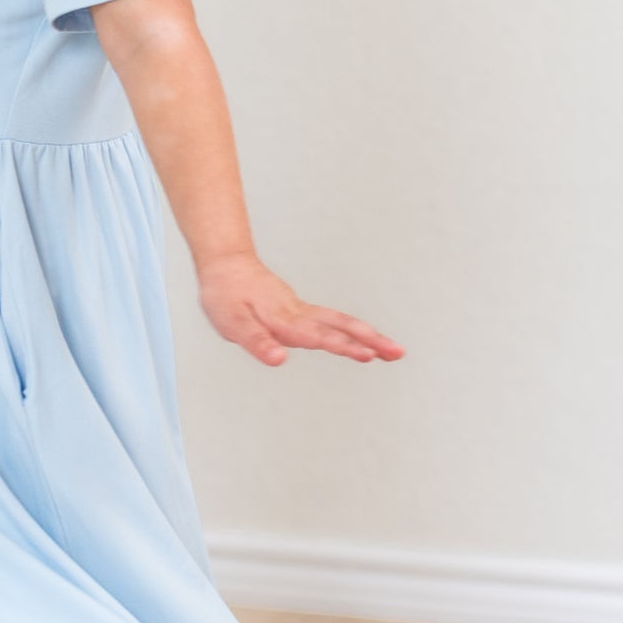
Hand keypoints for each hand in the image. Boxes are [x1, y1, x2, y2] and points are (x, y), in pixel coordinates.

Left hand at [196, 252, 404, 367]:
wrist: (225, 262)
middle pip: (341, 327)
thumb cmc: (225, 295)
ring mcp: (301, 310)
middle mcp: (298, 314)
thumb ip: (257, 342)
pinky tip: (363, 339)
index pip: (319, 336)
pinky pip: (331, 320)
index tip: (368, 355)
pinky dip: (352, 330)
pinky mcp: (298, 309)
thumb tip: (279, 360)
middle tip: (398, 353)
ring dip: (368, 335)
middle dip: (371, 340)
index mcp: (284, 320)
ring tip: (392, 351)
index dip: (345, 346)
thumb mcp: (232, 322)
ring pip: (340, 322)